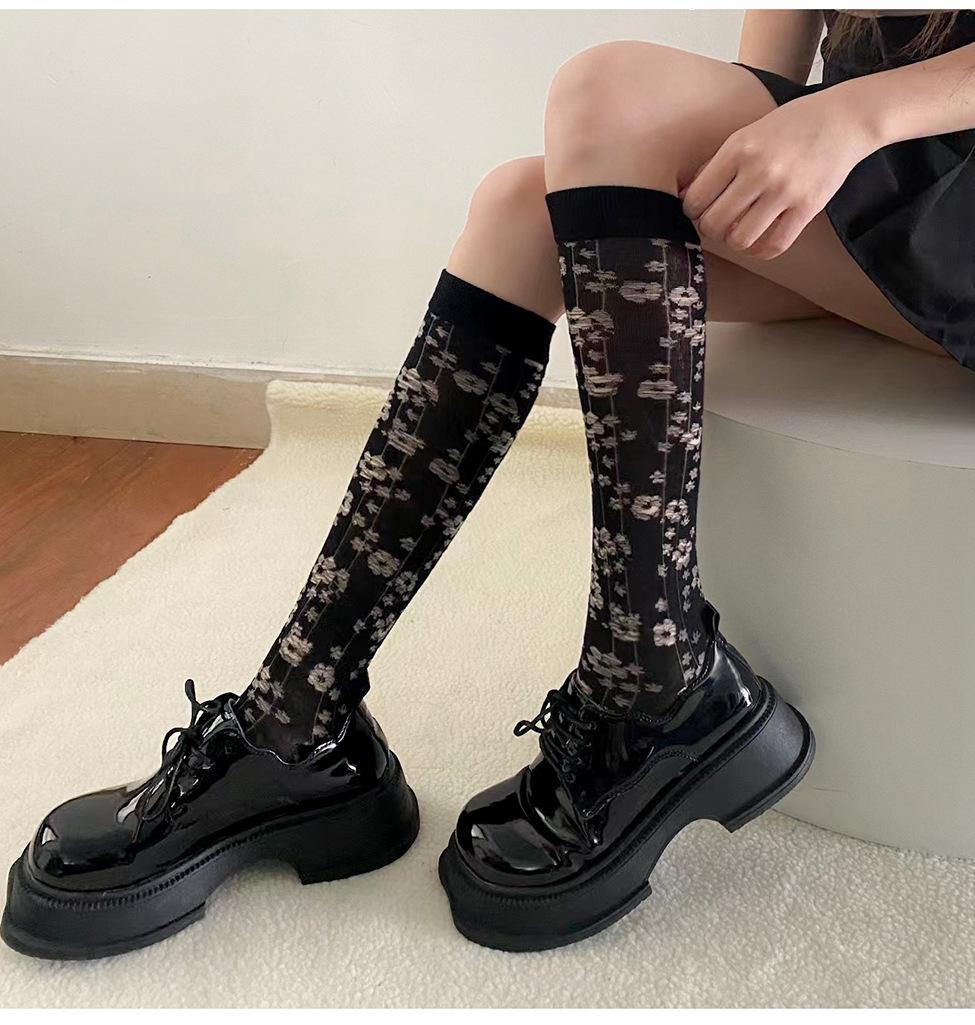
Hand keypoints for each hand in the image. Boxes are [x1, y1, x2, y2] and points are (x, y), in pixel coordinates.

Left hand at [680, 92, 874, 258]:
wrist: (844, 119)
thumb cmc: (789, 127)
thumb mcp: (747, 135)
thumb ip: (715, 165)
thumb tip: (683, 196)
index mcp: (738, 149)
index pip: (696, 199)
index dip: (693, 210)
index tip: (703, 209)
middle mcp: (759, 170)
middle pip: (713, 223)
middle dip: (711, 228)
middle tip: (720, 222)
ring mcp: (785, 190)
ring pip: (739, 239)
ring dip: (735, 241)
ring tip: (740, 230)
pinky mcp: (808, 206)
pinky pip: (774, 246)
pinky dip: (761, 250)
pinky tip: (760, 241)